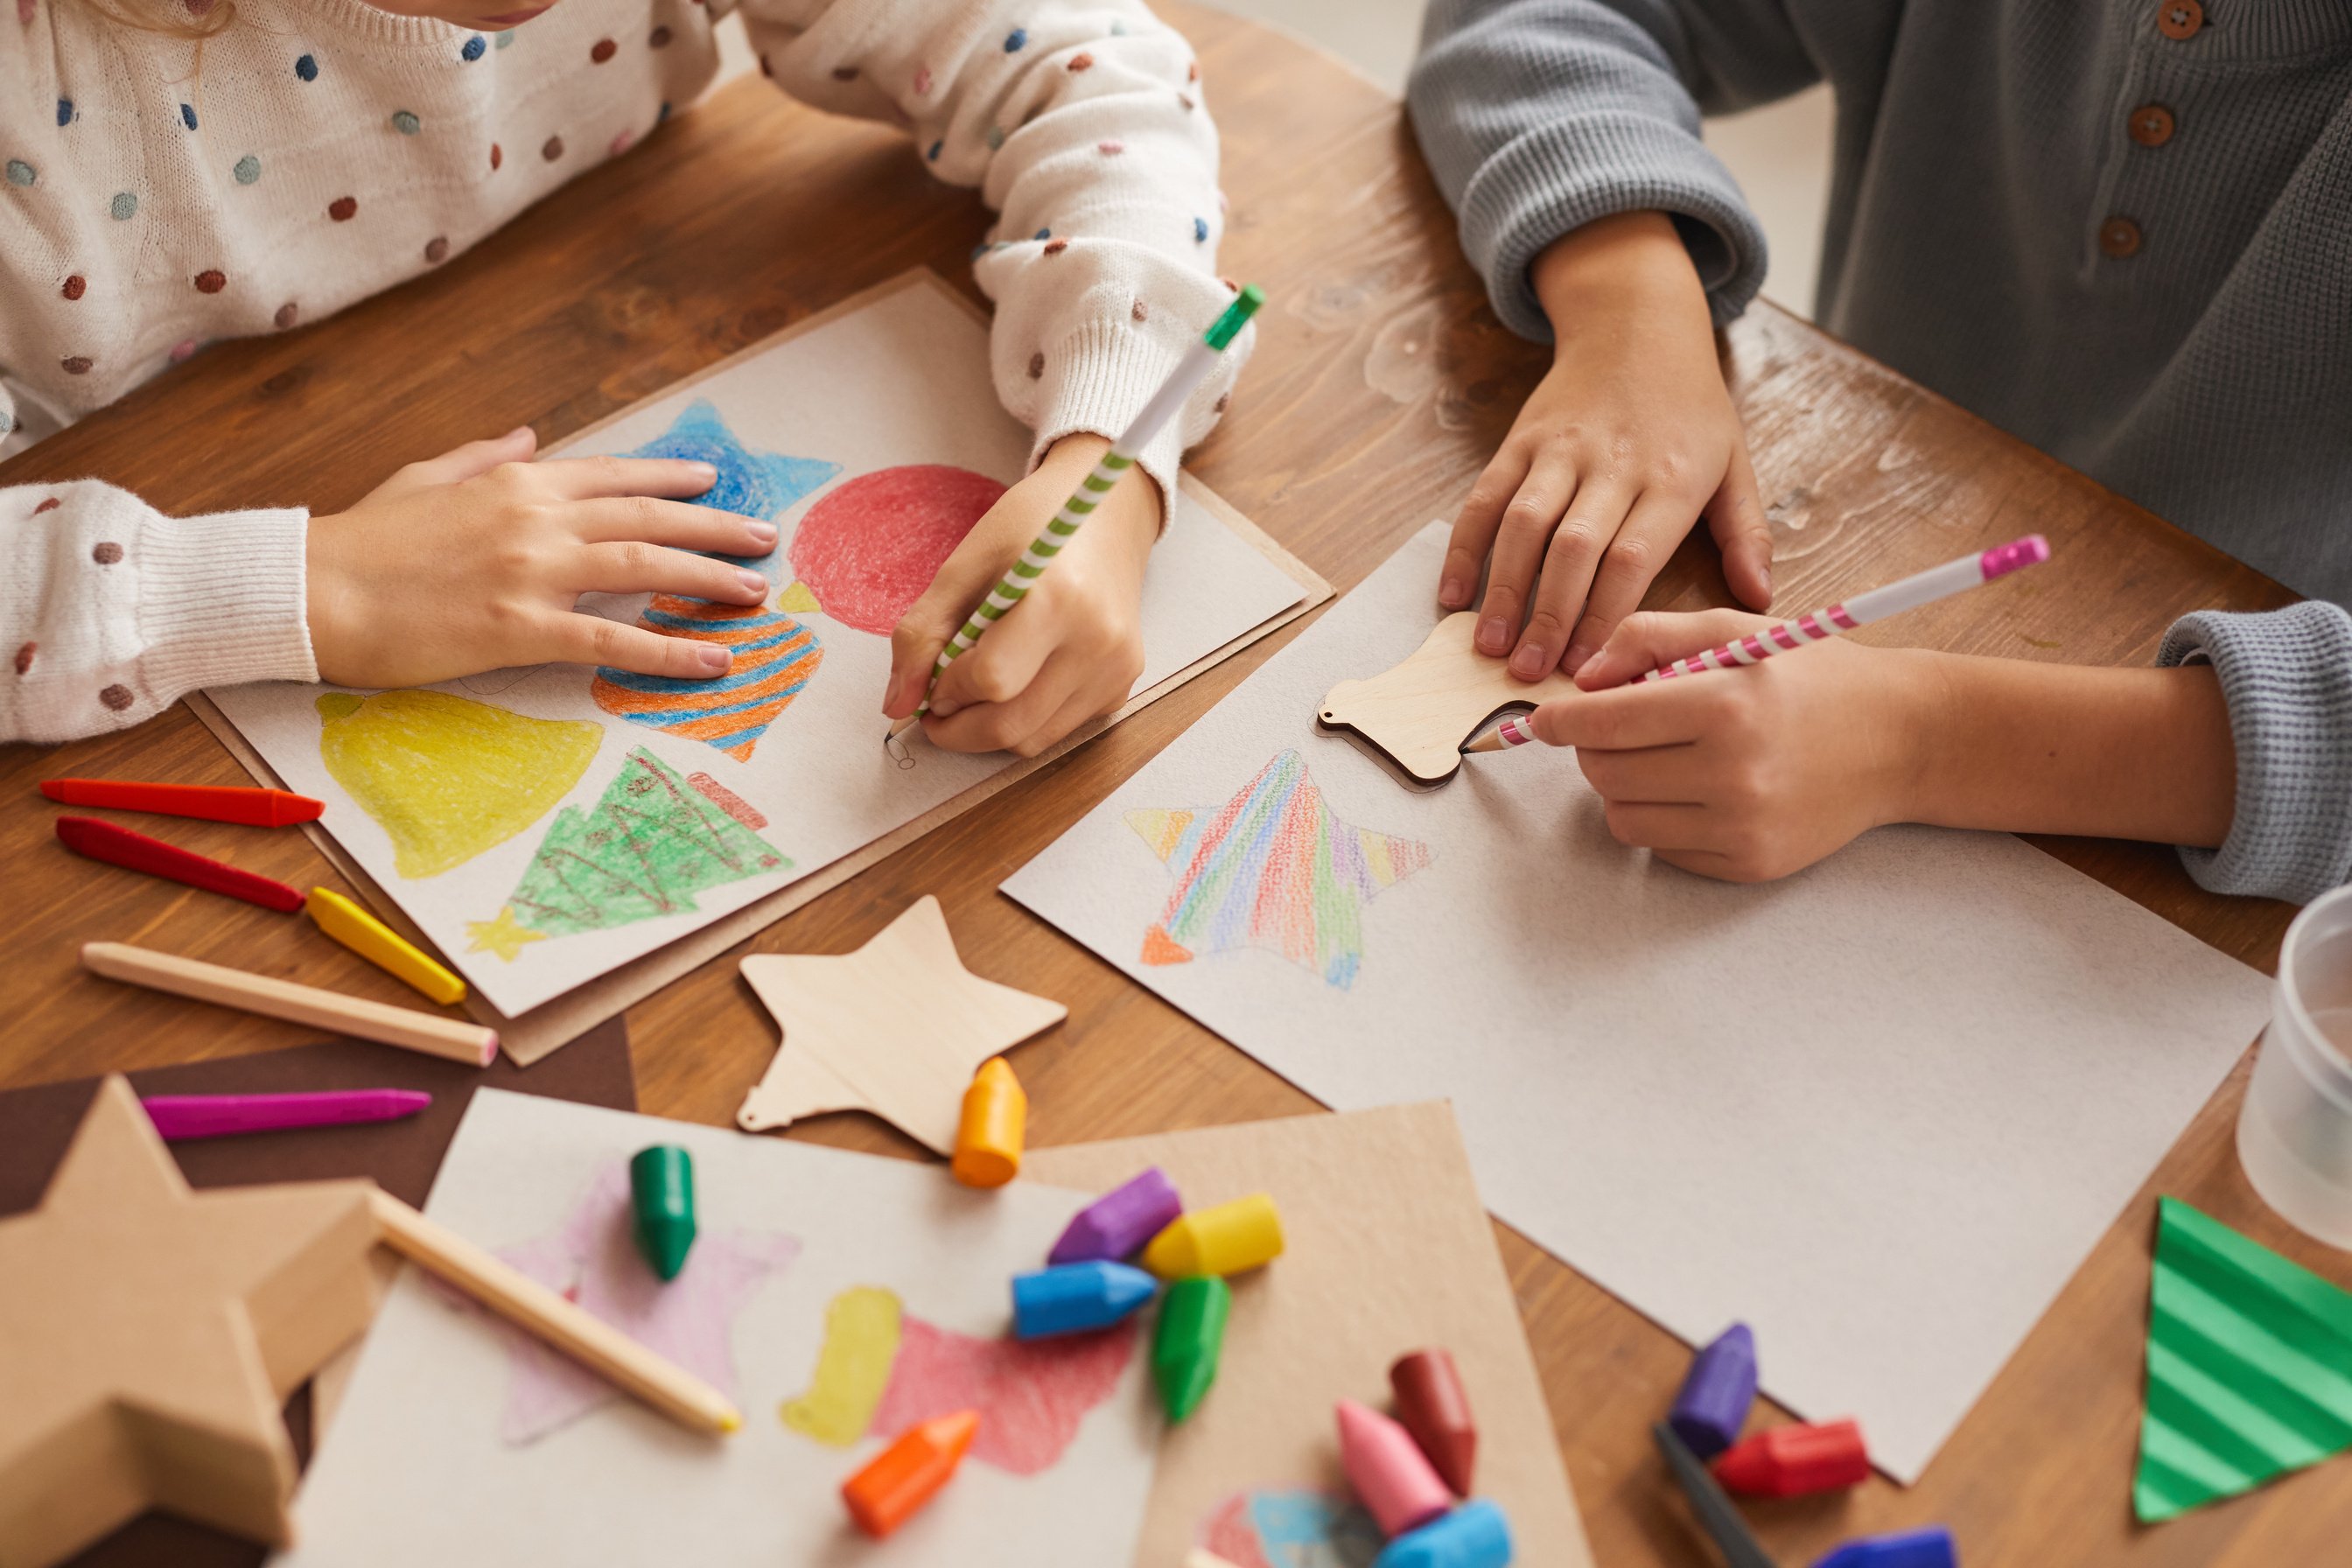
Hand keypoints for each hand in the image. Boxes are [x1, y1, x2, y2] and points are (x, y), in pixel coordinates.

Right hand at [306, 427, 775, 688]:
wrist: (311, 589)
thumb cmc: (362, 541)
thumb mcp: (426, 478)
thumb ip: (485, 458)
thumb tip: (527, 437)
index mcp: (515, 483)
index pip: (614, 476)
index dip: (670, 481)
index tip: (712, 484)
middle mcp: (536, 519)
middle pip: (648, 519)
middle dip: (713, 528)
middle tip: (763, 539)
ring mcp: (533, 572)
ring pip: (645, 568)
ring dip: (708, 579)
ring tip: (754, 592)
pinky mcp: (522, 628)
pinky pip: (614, 640)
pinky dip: (670, 649)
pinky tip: (711, 659)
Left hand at [884, 433, 1157, 756]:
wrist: (1106, 515)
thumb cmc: (1032, 528)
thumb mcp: (965, 565)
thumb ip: (923, 633)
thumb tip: (897, 705)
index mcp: (1060, 598)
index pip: (991, 680)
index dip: (948, 689)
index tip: (933, 676)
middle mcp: (1099, 642)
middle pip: (1012, 726)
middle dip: (959, 728)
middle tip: (937, 706)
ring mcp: (1116, 670)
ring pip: (1033, 740)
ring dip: (989, 730)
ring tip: (973, 691)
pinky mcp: (1122, 686)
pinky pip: (1058, 731)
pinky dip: (1025, 721)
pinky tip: (1018, 681)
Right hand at [1441, 211, 1772, 682]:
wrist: (1637, 325)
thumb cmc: (1689, 408)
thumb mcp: (1735, 463)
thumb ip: (1746, 532)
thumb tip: (1759, 596)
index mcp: (1671, 477)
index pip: (1631, 558)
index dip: (1603, 616)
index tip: (1589, 670)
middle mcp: (1611, 463)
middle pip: (1573, 549)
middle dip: (1548, 616)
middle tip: (1531, 675)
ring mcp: (1559, 451)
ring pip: (1523, 526)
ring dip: (1503, 590)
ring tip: (1490, 647)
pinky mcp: (1519, 442)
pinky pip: (1484, 499)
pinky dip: (1463, 548)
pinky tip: (1452, 596)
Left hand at [1525, 609, 1936, 881]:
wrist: (1900, 740)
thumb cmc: (1810, 676)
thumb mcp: (1733, 629)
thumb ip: (1647, 637)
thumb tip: (1580, 679)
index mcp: (1725, 705)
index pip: (1602, 723)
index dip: (1559, 721)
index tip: (1545, 719)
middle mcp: (1733, 773)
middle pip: (1603, 774)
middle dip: (1598, 748)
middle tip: (1626, 727)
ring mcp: (1742, 828)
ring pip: (1623, 818)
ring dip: (1627, 786)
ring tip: (1670, 756)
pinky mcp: (1749, 866)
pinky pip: (1663, 850)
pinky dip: (1665, 820)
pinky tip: (1704, 790)